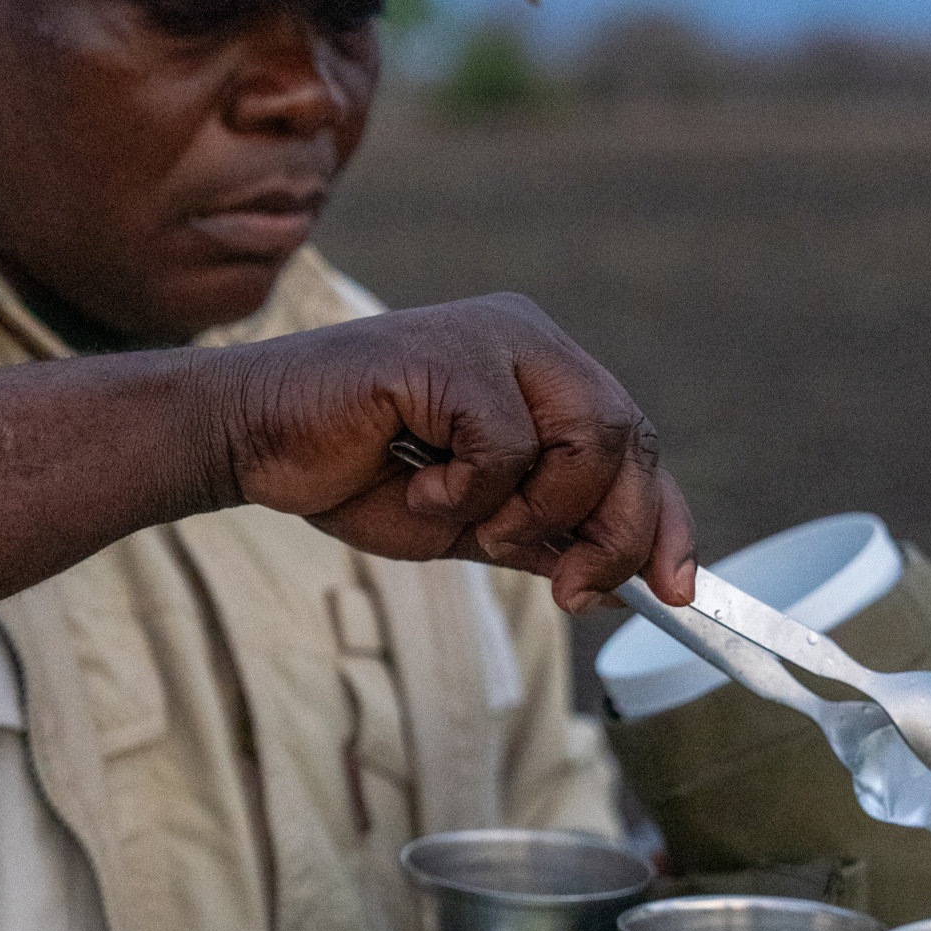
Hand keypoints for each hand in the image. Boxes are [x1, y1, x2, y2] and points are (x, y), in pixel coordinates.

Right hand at [212, 291, 696, 609]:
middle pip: (630, 439)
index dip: (667, 520)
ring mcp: (493, 338)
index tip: (675, 592)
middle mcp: (531, 342)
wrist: (255, 441)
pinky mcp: (450, 352)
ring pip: (585, 440)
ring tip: (467, 521)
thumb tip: (624, 584)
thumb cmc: (353, 474)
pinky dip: (468, 490)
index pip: (637, 444)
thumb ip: (543, 539)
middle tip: (571, 590)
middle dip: (616, 532)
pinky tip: (417, 483)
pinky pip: (507, 443)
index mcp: (544, 372)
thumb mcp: (468, 523)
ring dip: (533, 511)